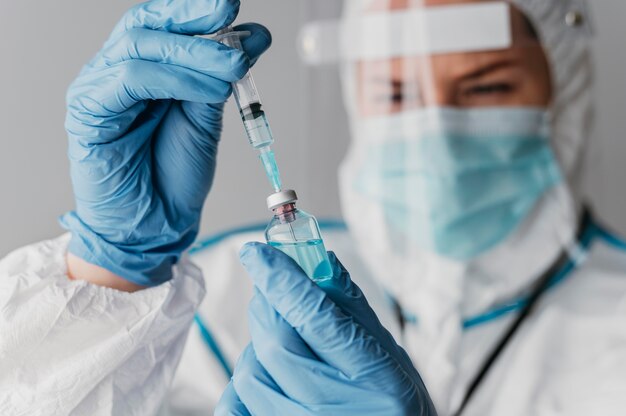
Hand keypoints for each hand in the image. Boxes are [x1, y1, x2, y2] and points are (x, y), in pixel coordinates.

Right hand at [60, 0, 271, 286]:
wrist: (155, 225)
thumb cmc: (175, 175)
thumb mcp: (207, 116)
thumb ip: (222, 75)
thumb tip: (255, 37)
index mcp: (144, 69)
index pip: (164, 22)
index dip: (196, 10)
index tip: (232, 7)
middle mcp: (116, 71)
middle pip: (148, 24)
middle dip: (194, 21)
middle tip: (233, 25)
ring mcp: (99, 89)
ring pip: (141, 46)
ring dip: (194, 53)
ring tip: (233, 68)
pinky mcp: (89, 111)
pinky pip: (131, 79)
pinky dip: (175, 78)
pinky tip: (207, 89)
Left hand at [215, 243, 436, 415]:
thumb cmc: (398, 411)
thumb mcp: (393, 358)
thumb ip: (353, 309)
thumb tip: (321, 260)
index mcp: (375, 379)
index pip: (315, 316)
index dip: (281, 278)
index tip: (258, 252)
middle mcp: (335, 408)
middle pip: (276, 342)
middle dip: (267, 304)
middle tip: (271, 288)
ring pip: (251, 372)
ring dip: (258, 345)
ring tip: (283, 342)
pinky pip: (234, 407)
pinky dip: (242, 382)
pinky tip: (266, 372)